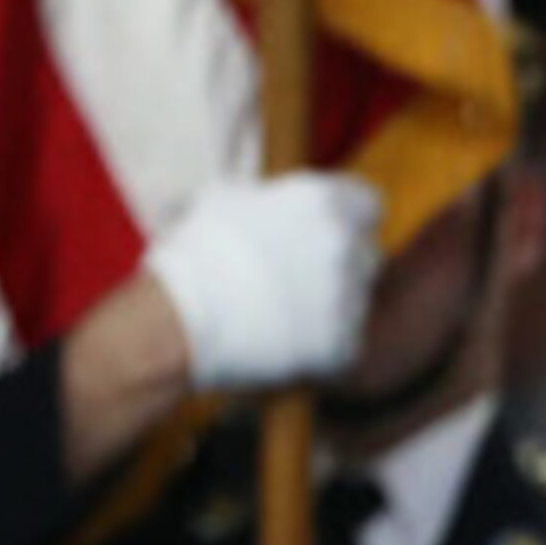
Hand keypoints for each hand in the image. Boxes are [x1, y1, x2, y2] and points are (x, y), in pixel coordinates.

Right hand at [142, 172, 383, 393]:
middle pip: (365, 253)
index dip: (347, 219)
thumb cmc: (192, 253)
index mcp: (324, 202)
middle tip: (297, 275)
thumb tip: (279, 198)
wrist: (177, 319)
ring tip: (280, 308)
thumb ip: (273, 198)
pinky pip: (346, 340)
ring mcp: (350, 299)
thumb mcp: (227, 198)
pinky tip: (284, 337)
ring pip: (356, 299)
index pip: (368, 205)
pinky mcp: (346, 346)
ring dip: (331, 302)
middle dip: (340, 261)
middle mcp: (347, 247)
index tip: (326, 231)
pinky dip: (324, 341)